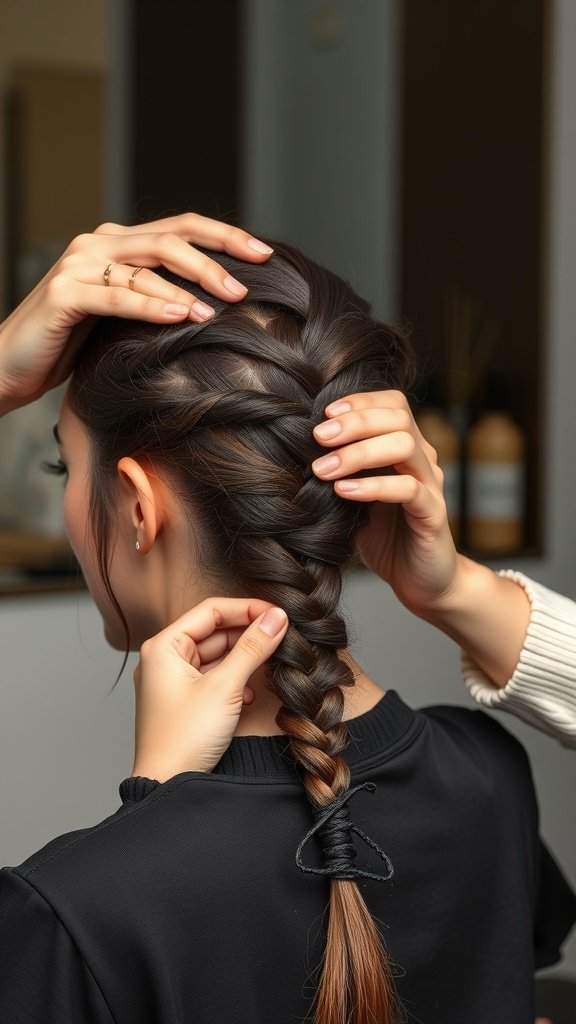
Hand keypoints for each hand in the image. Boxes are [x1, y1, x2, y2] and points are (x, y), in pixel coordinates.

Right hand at [0, 213, 272, 414]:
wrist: (8, 366)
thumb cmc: (68, 347)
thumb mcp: (122, 319)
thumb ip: (155, 301)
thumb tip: (213, 307)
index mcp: (117, 245)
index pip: (180, 228)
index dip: (224, 237)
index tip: (264, 255)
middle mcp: (97, 245)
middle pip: (169, 239)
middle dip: (214, 260)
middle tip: (245, 287)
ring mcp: (78, 264)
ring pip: (146, 264)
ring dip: (188, 285)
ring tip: (220, 308)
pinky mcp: (63, 292)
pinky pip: (116, 296)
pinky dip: (150, 304)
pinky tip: (180, 314)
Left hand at [131, 598, 287, 781]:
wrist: (166, 786)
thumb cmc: (184, 738)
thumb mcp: (225, 688)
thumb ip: (252, 648)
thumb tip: (276, 618)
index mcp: (163, 647)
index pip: (210, 610)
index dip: (246, 608)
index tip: (276, 613)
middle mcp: (164, 659)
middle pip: (213, 631)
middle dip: (247, 633)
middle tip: (280, 634)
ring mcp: (172, 681)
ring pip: (216, 655)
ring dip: (243, 658)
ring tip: (270, 660)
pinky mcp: (183, 701)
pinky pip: (212, 677)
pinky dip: (234, 679)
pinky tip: (250, 692)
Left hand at [312, 390, 459, 616]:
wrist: (421, 582)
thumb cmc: (385, 538)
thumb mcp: (355, 498)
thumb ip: (339, 472)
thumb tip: (294, 452)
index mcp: (406, 449)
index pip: (393, 403)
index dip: (360, 401)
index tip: (324, 413)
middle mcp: (423, 461)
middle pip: (397, 418)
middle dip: (354, 422)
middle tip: (317, 437)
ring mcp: (431, 486)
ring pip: (404, 446)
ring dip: (359, 452)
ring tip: (324, 469)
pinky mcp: (433, 515)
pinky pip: (408, 490)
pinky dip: (373, 486)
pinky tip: (344, 492)